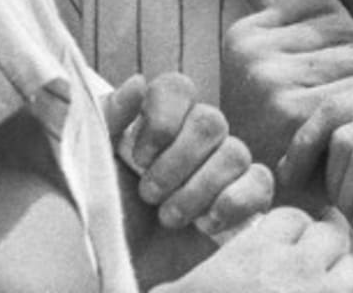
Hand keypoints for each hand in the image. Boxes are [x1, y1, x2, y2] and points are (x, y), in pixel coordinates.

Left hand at [107, 72, 273, 236]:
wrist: (118, 269)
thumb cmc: (102, 214)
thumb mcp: (91, 161)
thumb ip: (108, 118)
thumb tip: (138, 83)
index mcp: (160, 119)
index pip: (178, 87)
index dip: (163, 119)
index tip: (139, 156)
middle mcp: (194, 136)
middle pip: (211, 120)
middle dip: (178, 162)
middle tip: (149, 194)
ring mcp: (222, 167)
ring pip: (235, 152)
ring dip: (198, 189)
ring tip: (169, 217)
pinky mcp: (243, 199)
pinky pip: (260, 182)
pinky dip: (234, 201)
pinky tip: (206, 222)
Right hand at [158, 206, 352, 292]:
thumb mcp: (177, 292)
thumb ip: (181, 281)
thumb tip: (153, 285)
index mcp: (255, 252)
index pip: (291, 221)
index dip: (291, 239)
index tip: (286, 260)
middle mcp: (294, 268)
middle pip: (331, 238)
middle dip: (327, 259)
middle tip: (314, 283)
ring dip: (350, 286)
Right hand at [221, 0, 352, 174]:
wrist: (263, 197)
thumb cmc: (284, 124)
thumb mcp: (290, 64)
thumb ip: (324, 18)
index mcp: (246, 33)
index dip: (336, 32)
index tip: (317, 69)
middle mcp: (252, 53)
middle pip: (344, 27)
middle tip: (330, 98)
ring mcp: (270, 82)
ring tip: (335, 115)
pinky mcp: (295, 113)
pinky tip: (343, 131)